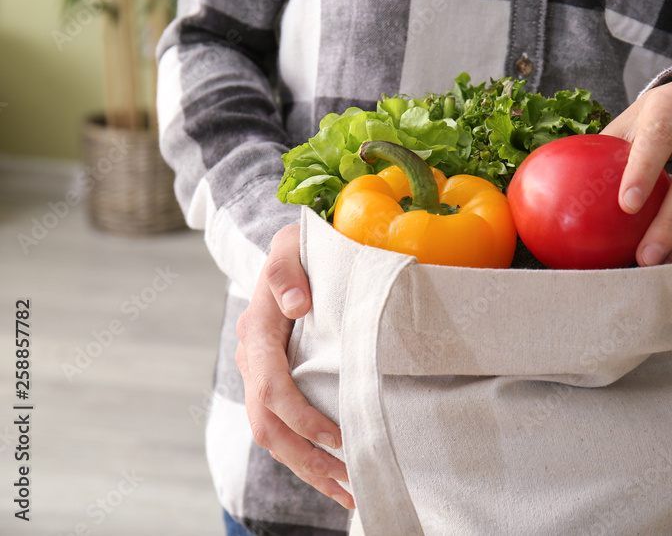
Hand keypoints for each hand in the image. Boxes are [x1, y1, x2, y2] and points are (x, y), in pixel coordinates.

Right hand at [234, 224, 354, 508]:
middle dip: (306, 459)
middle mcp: (253, 361)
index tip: (339, 437)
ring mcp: (260, 376)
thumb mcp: (292, 247)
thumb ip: (289, 271)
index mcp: (258, 333)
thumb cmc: (298, 251)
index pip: (272, 388)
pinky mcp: (274, 385)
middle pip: (267, 426)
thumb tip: (294, 304)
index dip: (302, 418)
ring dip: (309, 468)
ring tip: (349, 493)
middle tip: (349, 482)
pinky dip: (307, 457)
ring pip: (273, 437)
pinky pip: (283, 430)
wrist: (287, 256)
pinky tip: (334, 476)